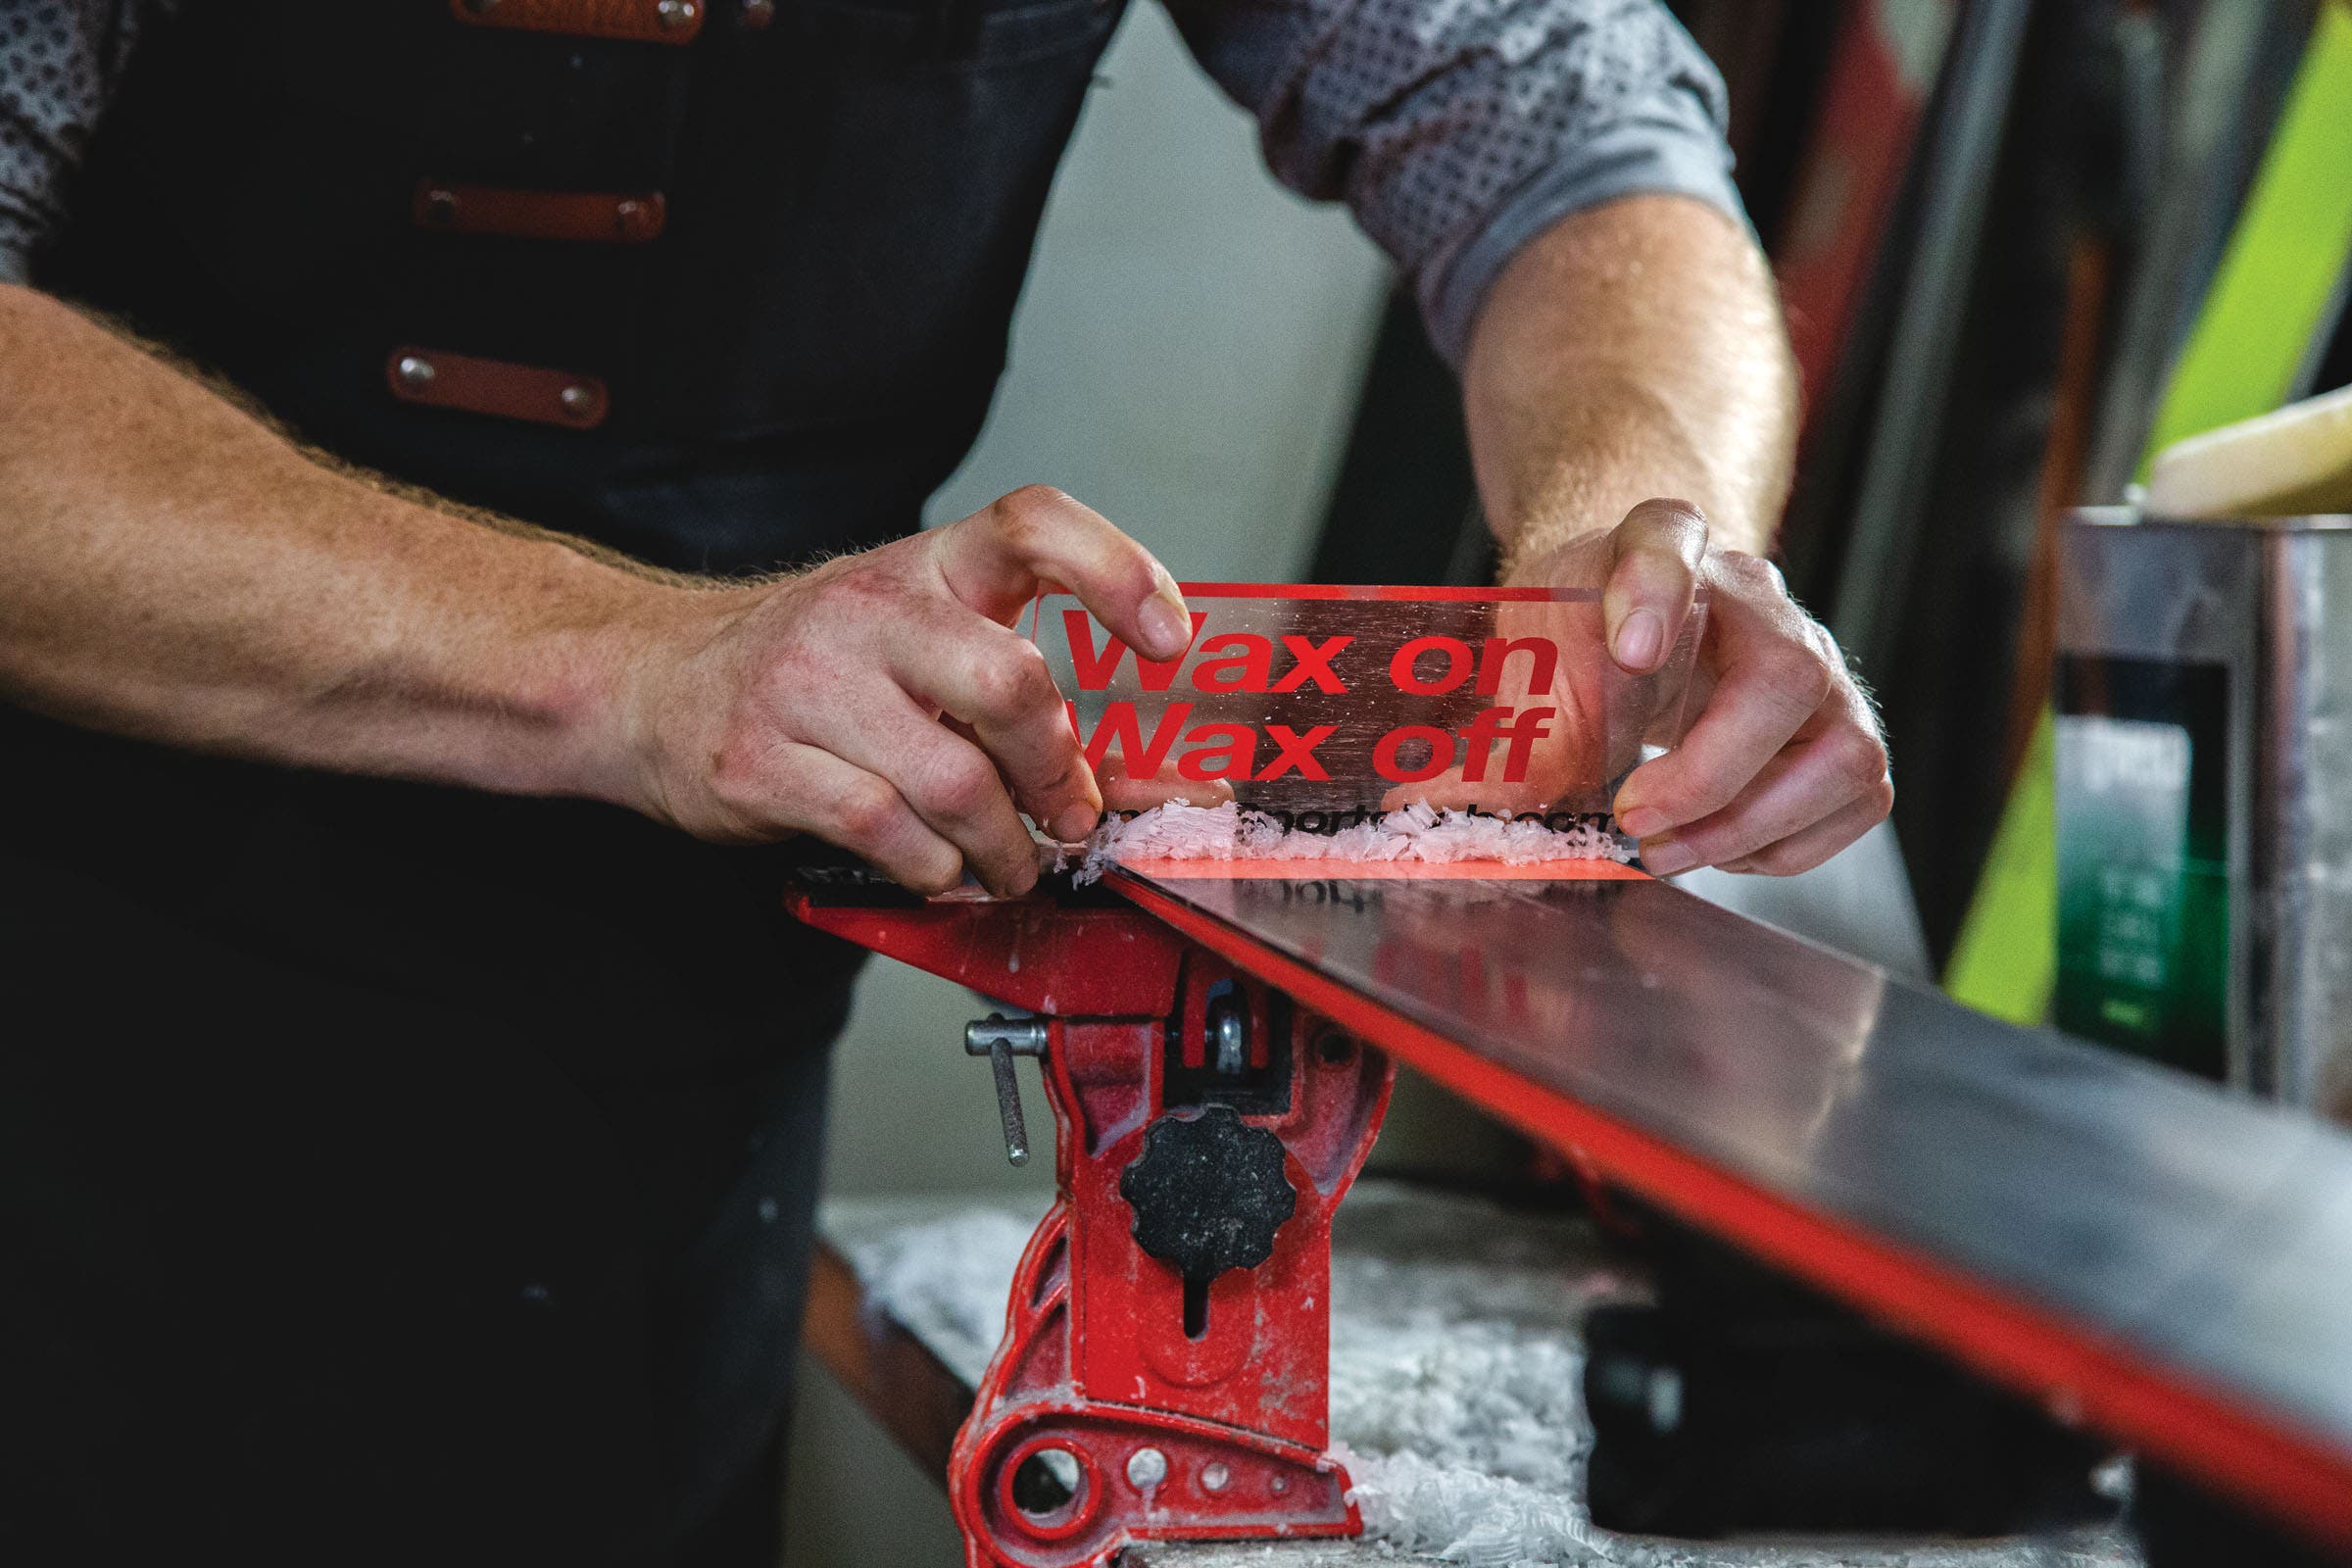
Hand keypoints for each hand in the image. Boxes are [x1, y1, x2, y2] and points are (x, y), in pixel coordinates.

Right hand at [609, 486, 1190, 896]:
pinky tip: (941, 870)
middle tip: (1068, 813)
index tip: (1168, 639)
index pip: (1035, 525)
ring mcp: (809, 684)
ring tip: (1011, 864)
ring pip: (952, 779)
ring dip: (1004, 846)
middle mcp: (870, 609)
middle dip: (1056, 770)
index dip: (1115, 571)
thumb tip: (1138, 780)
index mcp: (927, 566)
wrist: (654, 685)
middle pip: (1009, 683)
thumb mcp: (916, 641)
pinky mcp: (763, 761)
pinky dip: (933, 870)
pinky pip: (883, 830)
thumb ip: (1015, 691)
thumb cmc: (817, 670)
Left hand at [1509, 499, 1889, 876]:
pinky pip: (1859, 799)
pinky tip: (1717, 844)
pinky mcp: (1842, 733)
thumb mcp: (1531, 657)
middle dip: (1708, 774)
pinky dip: (1785, 846)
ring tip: (1667, 848)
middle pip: (1784, 675)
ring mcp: (1818, 668)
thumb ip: (1507, 728)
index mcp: (1662, 547)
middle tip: (1632, 817)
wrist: (1625, 626)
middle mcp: (1759, 602)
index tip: (1629, 650)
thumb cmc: (1580, 635)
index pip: (1665, 537)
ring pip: (1845, 753)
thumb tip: (1447, 807)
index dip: (1655, 590)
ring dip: (1750, 825)